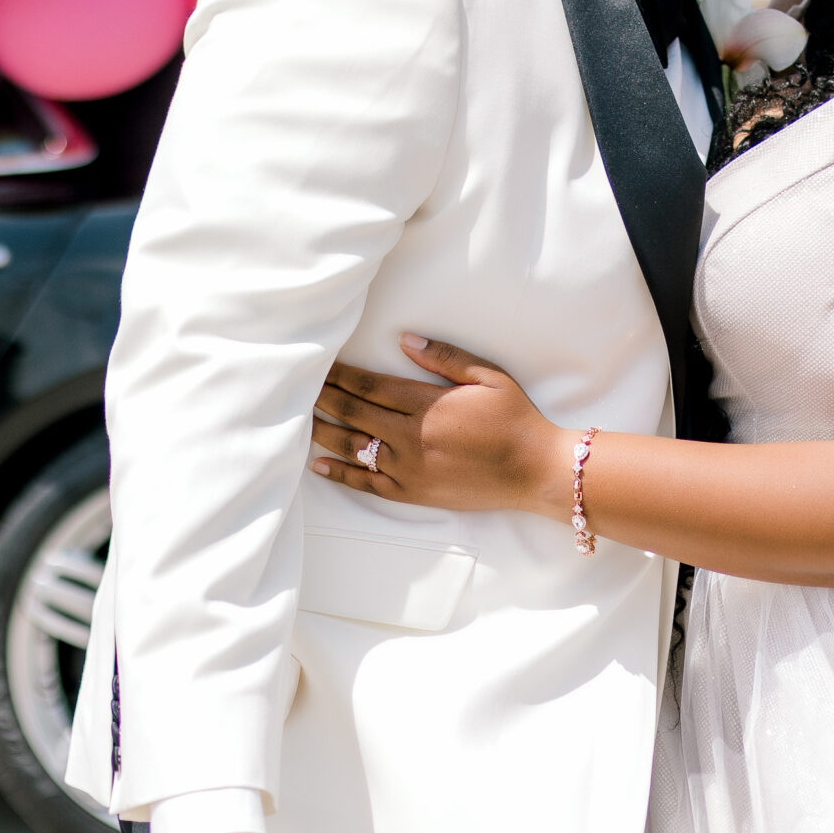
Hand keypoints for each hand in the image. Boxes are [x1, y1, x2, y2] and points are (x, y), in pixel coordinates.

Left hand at [312, 333, 574, 520]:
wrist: (534, 470)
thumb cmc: (515, 418)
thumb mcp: (487, 376)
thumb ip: (444, 357)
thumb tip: (404, 339)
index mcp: (426, 404)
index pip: (370, 385)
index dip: (341, 375)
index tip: (320, 366)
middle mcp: (410, 436)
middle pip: (355, 412)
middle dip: (325, 398)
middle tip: (299, 387)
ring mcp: (409, 468)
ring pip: (354, 447)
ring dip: (325, 431)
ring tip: (301, 420)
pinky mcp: (413, 493)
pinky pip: (368, 484)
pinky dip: (341, 474)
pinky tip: (320, 465)